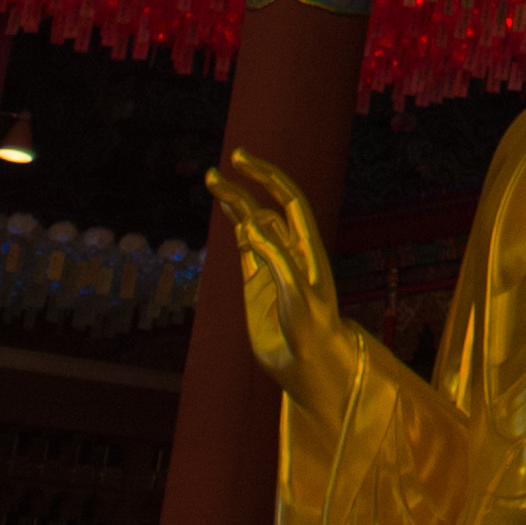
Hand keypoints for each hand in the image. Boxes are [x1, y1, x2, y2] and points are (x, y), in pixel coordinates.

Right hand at [206, 149, 342, 394]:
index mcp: (308, 247)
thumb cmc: (312, 328)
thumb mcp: (295, 293)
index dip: (268, 178)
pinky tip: (229, 212)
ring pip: (254, 226)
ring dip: (236, 204)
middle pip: (268, 207)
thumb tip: (252, 222)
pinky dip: (236, 229)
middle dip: (250, 183)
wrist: (310, 363)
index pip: (288, 200)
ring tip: (213, 181)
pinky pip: (245, 250)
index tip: (242, 161)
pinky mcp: (258, 286)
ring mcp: (274, 267)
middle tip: (223, 164)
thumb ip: (275, 258)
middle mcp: (292, 251)